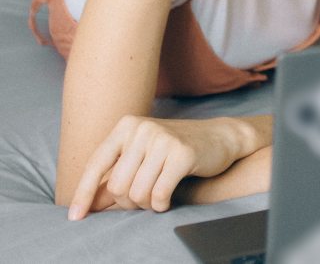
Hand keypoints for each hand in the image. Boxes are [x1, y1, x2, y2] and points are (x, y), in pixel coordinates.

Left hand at [68, 115, 251, 218]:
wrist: (220, 136)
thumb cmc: (176, 149)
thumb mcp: (142, 156)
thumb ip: (116, 176)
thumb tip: (88, 204)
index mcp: (127, 126)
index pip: (96, 164)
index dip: (83, 193)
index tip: (75, 217)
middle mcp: (142, 129)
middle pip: (117, 185)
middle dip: (127, 202)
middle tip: (142, 201)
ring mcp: (163, 139)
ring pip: (137, 192)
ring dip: (145, 205)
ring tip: (155, 199)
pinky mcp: (182, 154)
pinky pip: (159, 193)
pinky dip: (160, 205)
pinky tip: (166, 201)